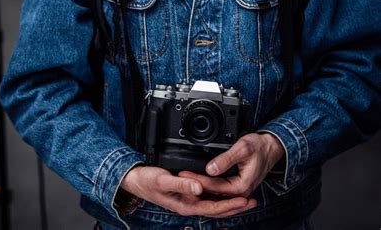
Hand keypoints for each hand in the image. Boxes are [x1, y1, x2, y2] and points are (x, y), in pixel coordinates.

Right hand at [120, 165, 255, 216]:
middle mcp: (189, 205)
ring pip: (214, 205)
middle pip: (217, 209)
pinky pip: (207, 198)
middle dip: (235, 206)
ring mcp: (188, 201)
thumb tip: (199, 188)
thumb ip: (182, 184)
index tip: (244, 200)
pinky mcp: (186, 194)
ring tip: (245, 198)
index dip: (230, 205)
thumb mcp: (164, 180)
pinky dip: (219, 196)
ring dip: (230, 203)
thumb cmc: (148, 181)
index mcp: (186, 204)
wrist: (136, 180)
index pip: (214, 208)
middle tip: (253, 200)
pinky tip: (224, 192)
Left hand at [179, 133, 284, 199]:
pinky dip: (207, 188)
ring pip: (214, 194)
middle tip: (178, 177)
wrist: (270, 148)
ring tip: (183, 181)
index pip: (214, 186)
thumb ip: (226, 159)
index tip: (184, 174)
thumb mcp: (242, 148)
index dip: (197, 180)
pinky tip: (196, 183)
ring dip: (199, 189)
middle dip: (194, 186)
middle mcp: (240, 192)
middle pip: (212, 193)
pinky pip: (219, 191)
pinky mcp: (235, 187)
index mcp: (241, 186)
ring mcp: (237, 191)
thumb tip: (210, 168)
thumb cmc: (259, 147)